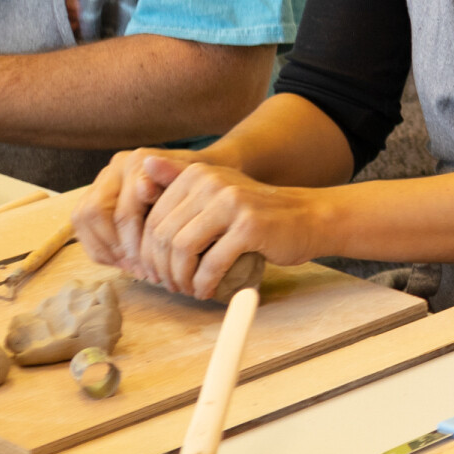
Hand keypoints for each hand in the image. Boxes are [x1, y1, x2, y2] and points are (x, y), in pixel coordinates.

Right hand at [77, 148, 210, 271]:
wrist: (199, 172)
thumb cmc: (201, 183)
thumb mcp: (195, 186)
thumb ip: (172, 185)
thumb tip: (143, 188)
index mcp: (138, 162)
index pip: (123, 212)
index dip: (135, 245)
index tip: (151, 268)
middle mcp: (115, 167)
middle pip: (95, 213)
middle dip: (117, 249)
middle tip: (140, 271)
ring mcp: (101, 178)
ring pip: (83, 218)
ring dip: (105, 249)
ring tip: (132, 268)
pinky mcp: (93, 192)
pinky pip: (81, 223)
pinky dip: (99, 246)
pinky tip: (122, 261)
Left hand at [130, 161, 327, 297]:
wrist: (308, 218)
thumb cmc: (258, 213)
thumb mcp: (217, 191)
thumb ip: (181, 179)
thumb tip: (145, 163)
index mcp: (198, 173)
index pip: (154, 217)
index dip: (148, 251)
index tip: (156, 271)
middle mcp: (212, 182)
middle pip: (164, 234)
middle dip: (162, 268)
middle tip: (170, 286)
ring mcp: (232, 203)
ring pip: (183, 249)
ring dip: (180, 278)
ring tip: (187, 289)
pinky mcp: (249, 227)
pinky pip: (212, 263)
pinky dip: (204, 283)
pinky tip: (207, 290)